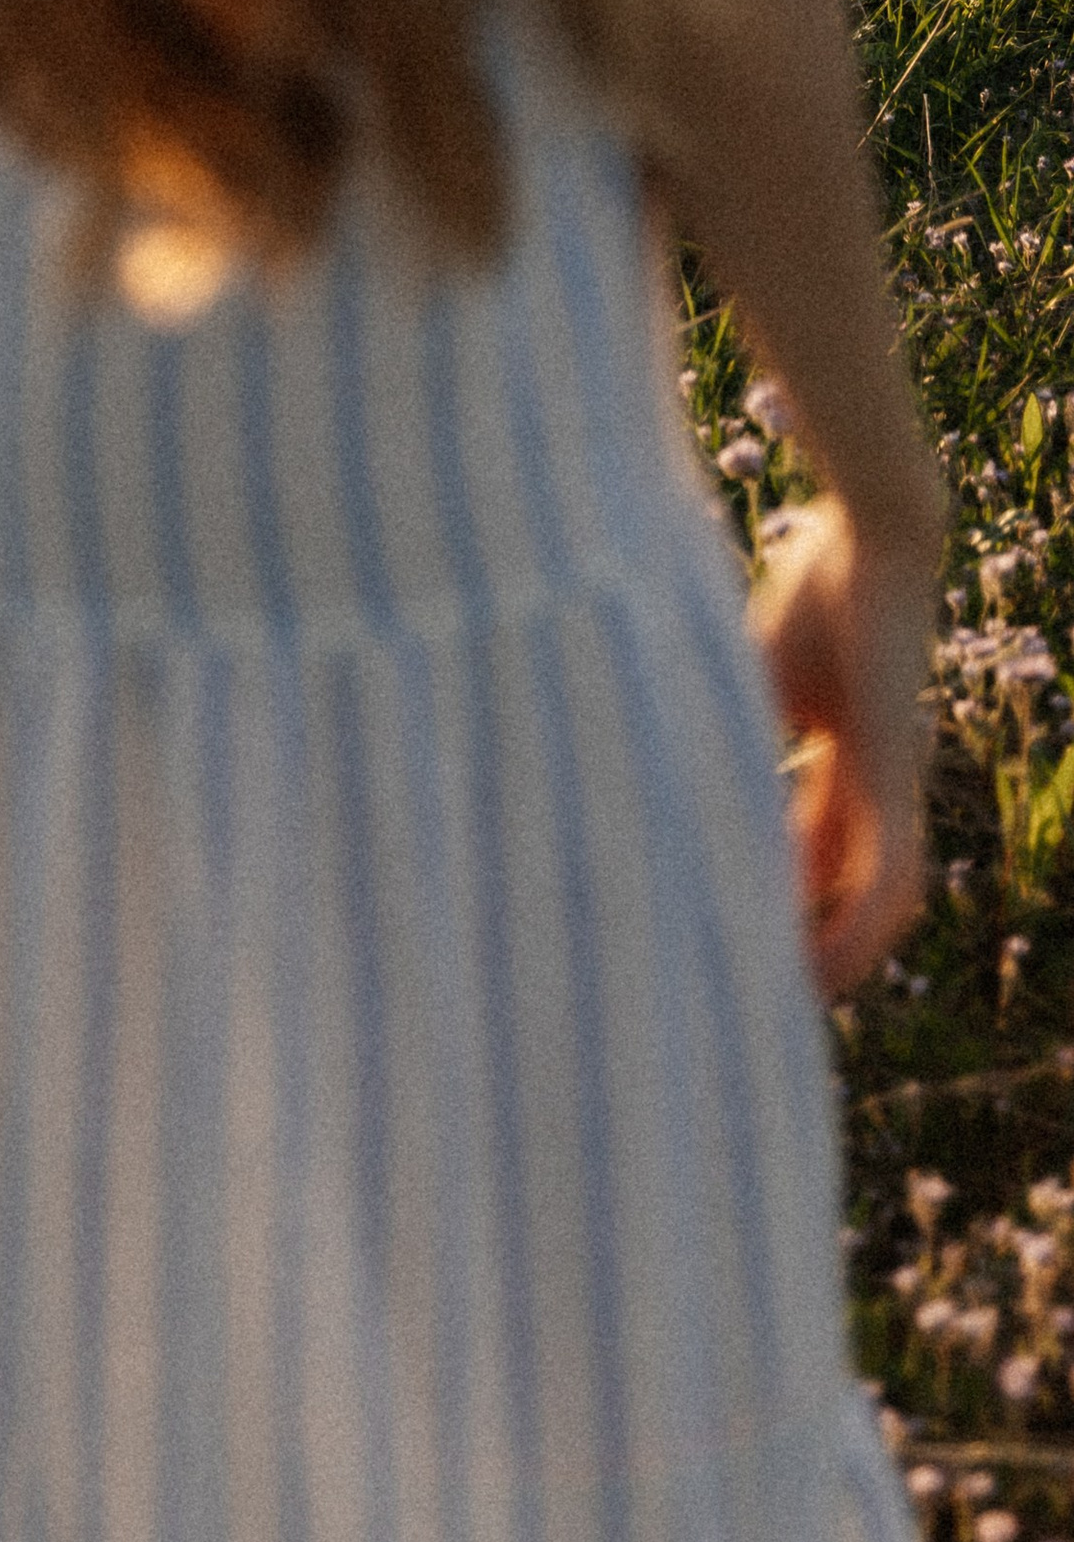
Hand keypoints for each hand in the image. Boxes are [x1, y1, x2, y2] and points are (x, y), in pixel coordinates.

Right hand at [747, 493, 939, 998]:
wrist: (876, 538)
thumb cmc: (820, 588)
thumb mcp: (753, 676)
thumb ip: (725, 731)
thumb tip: (645, 763)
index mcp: (843, 752)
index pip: (814, 846)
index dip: (783, 895)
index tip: (733, 932)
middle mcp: (876, 780)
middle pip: (849, 885)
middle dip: (811, 941)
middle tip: (756, 992)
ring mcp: (892, 781)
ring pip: (878, 899)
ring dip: (840, 955)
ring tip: (789, 1003)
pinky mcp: (895, 775)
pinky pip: (885, 874)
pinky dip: (858, 929)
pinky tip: (826, 972)